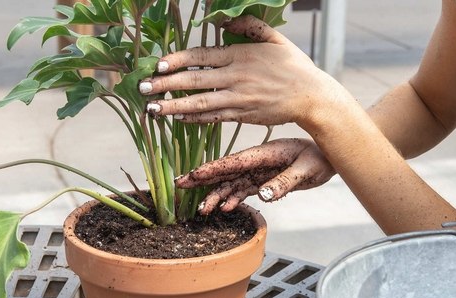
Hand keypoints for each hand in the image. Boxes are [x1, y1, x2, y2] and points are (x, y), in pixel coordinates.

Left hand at [139, 16, 334, 125]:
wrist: (311, 97)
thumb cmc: (293, 66)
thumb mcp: (274, 38)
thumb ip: (249, 26)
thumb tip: (223, 20)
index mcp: (240, 55)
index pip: (201, 56)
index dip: (178, 60)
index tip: (158, 64)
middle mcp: (236, 77)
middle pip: (194, 81)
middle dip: (166, 85)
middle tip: (143, 88)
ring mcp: (238, 99)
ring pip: (199, 103)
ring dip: (173, 106)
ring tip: (151, 109)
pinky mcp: (242, 115)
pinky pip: (213, 118)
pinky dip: (193, 119)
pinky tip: (176, 117)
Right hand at [175, 138, 334, 213]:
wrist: (329, 157)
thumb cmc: (320, 159)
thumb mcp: (306, 171)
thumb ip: (284, 183)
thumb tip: (263, 195)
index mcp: (263, 154)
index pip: (233, 163)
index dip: (212, 169)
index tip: (193, 175)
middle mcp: (256, 162)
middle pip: (225, 171)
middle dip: (203, 179)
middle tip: (180, 185)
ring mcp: (258, 171)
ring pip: (232, 184)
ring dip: (217, 195)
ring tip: (202, 209)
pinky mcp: (263, 180)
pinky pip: (244, 190)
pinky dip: (234, 199)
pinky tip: (225, 208)